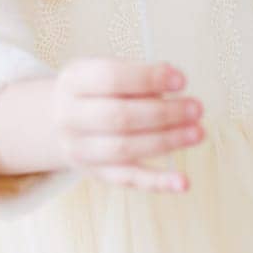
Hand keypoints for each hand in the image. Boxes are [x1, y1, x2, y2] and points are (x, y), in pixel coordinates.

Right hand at [50, 57, 204, 192]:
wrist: (56, 120)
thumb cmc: (92, 90)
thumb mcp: (102, 69)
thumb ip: (135, 75)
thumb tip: (173, 81)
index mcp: (73, 81)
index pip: (110, 78)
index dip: (148, 79)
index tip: (181, 80)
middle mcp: (71, 117)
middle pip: (119, 117)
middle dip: (164, 113)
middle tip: (196, 108)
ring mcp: (81, 149)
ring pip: (126, 149)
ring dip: (167, 142)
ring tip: (196, 132)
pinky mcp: (96, 173)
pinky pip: (129, 180)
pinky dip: (158, 182)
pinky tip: (183, 181)